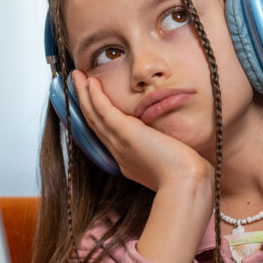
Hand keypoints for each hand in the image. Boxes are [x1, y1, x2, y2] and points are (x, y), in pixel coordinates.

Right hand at [72, 70, 210, 191]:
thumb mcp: (172, 164)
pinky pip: (103, 111)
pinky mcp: (125, 134)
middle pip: (95, 124)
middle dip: (85, 103)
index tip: (92, 104)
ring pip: (94, 116)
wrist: (185, 185)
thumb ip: (167, 154)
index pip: (107, 136)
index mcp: (128, 162)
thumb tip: (173, 148)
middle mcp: (119, 153)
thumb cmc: (185, 177)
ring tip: (77, 77)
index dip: (97, 119)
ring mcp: (119, 144)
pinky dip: (95, 96)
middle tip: (77, 84)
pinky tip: (91, 83)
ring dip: (84, 95)